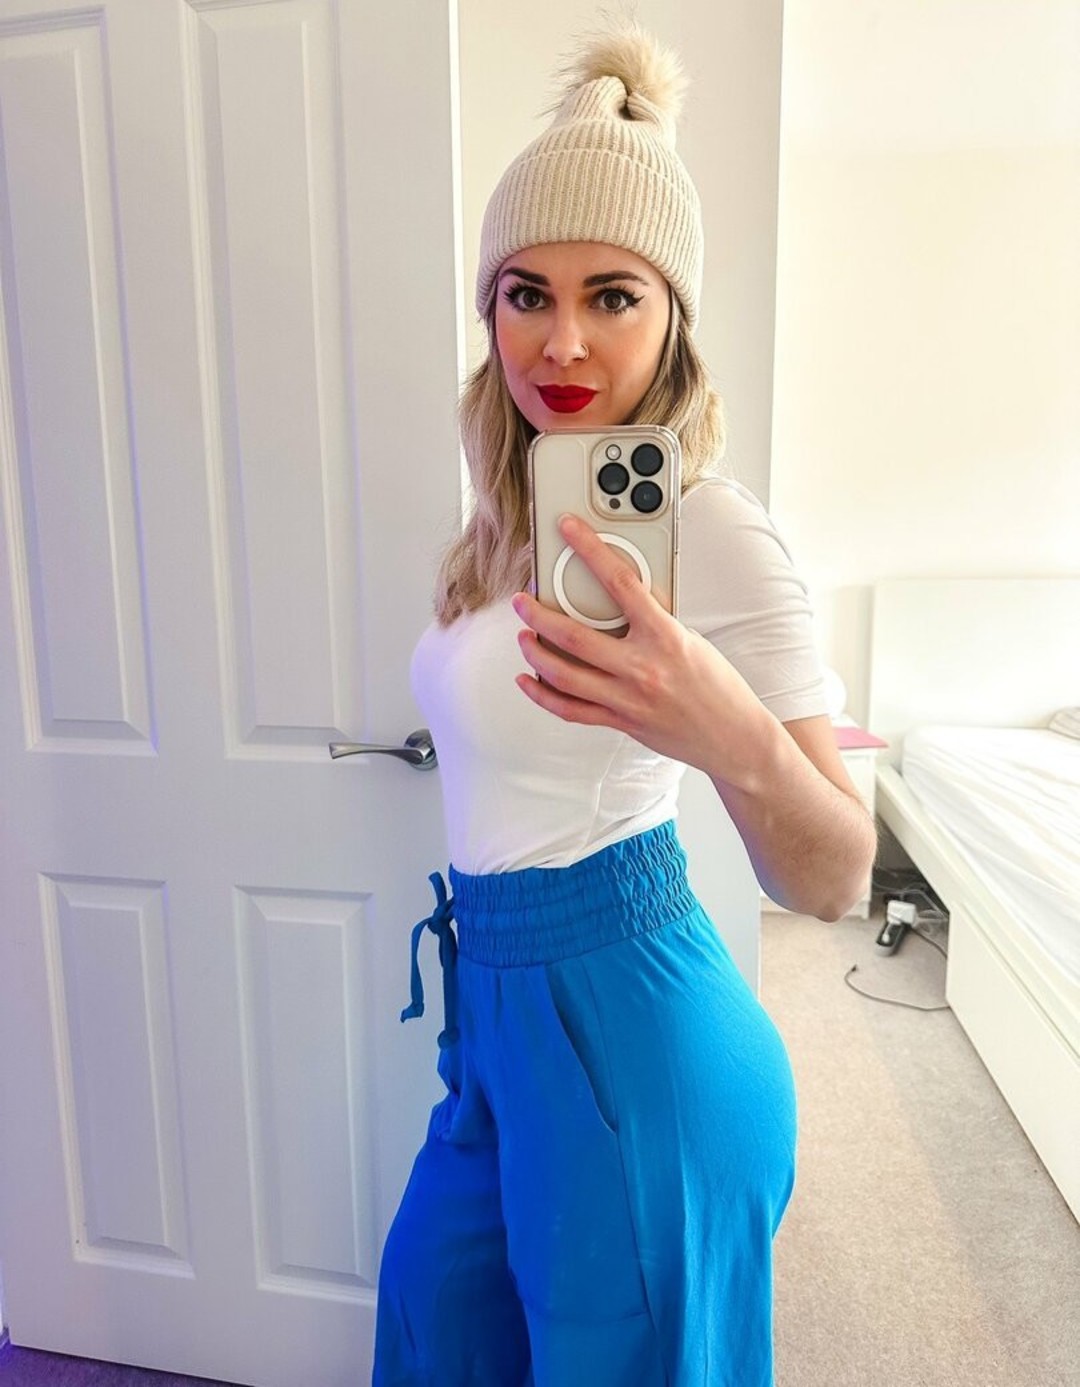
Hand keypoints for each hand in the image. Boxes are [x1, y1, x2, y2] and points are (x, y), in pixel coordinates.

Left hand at [511, 514, 776, 785]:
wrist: (734, 736)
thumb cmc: (717, 685)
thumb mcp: (691, 639)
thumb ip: (653, 622)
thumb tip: (617, 601)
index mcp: (665, 637)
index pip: (620, 583)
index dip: (590, 550)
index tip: (568, 529)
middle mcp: (643, 669)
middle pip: (574, 637)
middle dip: (538, 616)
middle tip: (522, 601)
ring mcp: (628, 699)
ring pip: (564, 676)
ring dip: (535, 654)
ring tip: (523, 637)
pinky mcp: (621, 722)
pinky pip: (571, 710)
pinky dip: (542, 696)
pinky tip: (528, 681)